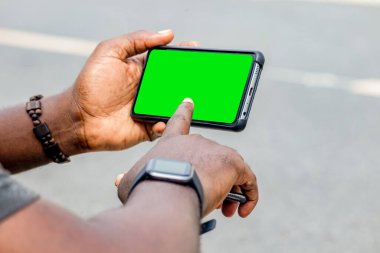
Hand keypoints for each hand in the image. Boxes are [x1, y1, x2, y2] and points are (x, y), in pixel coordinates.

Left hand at [69, 30, 195, 150]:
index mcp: (142, 69)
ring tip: (189, 98)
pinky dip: (169, 123)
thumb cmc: (91, 84)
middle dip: (188, 78)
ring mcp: (149, 108)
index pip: (167, 60)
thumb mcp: (109, 52)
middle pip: (175, 82)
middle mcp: (148, 88)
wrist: (80, 118)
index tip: (195, 50)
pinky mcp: (148, 127)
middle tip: (199, 76)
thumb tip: (167, 33)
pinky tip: (163, 120)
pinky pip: (166, 125)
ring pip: (174, 104)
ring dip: (183, 102)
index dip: (181, 55)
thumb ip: (136, 39)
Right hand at [116, 99, 258, 217]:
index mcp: (173, 142)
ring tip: (223, 208)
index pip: (179, 120)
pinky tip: (243, 210)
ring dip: (228, 190)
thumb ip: (129, 178)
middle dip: (210, 179)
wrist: (165, 193)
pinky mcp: (233, 163)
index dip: (184, 110)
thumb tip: (119, 180)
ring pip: (229, 170)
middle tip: (207, 199)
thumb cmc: (146, 188)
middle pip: (210, 159)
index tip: (189, 101)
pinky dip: (249, 195)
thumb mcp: (132, 182)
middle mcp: (196, 141)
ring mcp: (217, 150)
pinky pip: (247, 180)